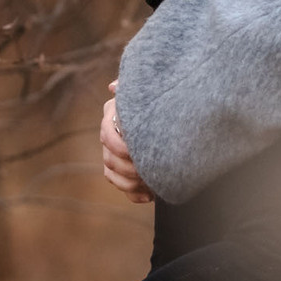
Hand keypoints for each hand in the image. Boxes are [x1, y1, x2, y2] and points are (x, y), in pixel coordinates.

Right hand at [100, 81, 152, 202]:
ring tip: (150, 184)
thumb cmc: (159, 95)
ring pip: (111, 172)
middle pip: (109, 158)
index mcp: (113, 113)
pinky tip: (149, 195)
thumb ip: (131, 86)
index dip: (120, 147)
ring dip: (130, 182)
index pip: (107, 134)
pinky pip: (119, 184)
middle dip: (129, 168)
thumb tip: (113, 87)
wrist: (173, 109)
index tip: (136, 153)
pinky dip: (133, 194)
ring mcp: (114, 152)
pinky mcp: (122, 168)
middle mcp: (109, 133)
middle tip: (148, 172)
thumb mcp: (150, 88)